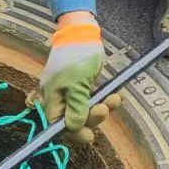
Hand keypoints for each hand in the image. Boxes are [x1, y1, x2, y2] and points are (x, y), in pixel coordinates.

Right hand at [35, 14, 117, 142]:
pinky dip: (106, 98)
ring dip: (103, 107)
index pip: (58, 125)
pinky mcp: (84, 85)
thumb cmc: (76, 56)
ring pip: (87, 109)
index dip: (73, 133)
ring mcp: (72, 91)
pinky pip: (95, 99)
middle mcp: (60, 97)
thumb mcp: (77, 85)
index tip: (89, 136)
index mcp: (52, 97)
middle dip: (92, 117)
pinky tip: (116, 95)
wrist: (83, 32)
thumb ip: (76, 108)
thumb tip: (74, 128)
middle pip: (74, 119)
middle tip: (104, 110)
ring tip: (115, 99)